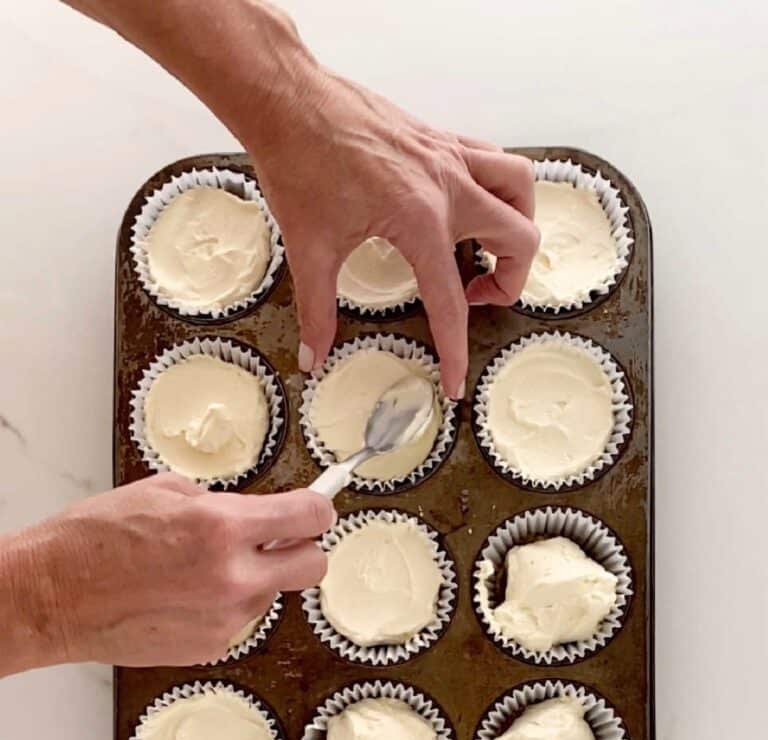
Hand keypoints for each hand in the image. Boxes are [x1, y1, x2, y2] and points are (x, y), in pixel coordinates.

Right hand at [2, 475, 333, 670]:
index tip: (316, 508)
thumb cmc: (93, 541)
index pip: (310, 518)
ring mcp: (224, 619)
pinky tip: (184, 596)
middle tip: (277, 541)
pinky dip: (224, 607)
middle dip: (302, 549)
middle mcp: (232, 578)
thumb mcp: (163, 493)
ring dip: (255, 579)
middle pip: (314, 565)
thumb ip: (222, 503)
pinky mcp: (210, 648)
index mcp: (221, 528)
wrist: (51, 597)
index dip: (319, 509)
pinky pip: (238, 621)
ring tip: (201, 569)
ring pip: (272, 595)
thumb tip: (256, 513)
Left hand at [63, 1, 536, 399]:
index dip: (455, 351)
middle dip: (510, 281)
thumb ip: (317, 311)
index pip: (451, 301)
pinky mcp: (441, 138)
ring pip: (522, 189)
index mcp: (420, 221)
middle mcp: (449, 187)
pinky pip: (495, 162)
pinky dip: (499, 189)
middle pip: (521, 239)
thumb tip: (313, 359)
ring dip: (518, 226)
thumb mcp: (308, 249)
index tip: (457, 382)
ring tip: (488, 249)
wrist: (288, 99)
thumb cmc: (298, 166)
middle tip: (476, 296)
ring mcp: (450, 157)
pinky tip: (467, 207)